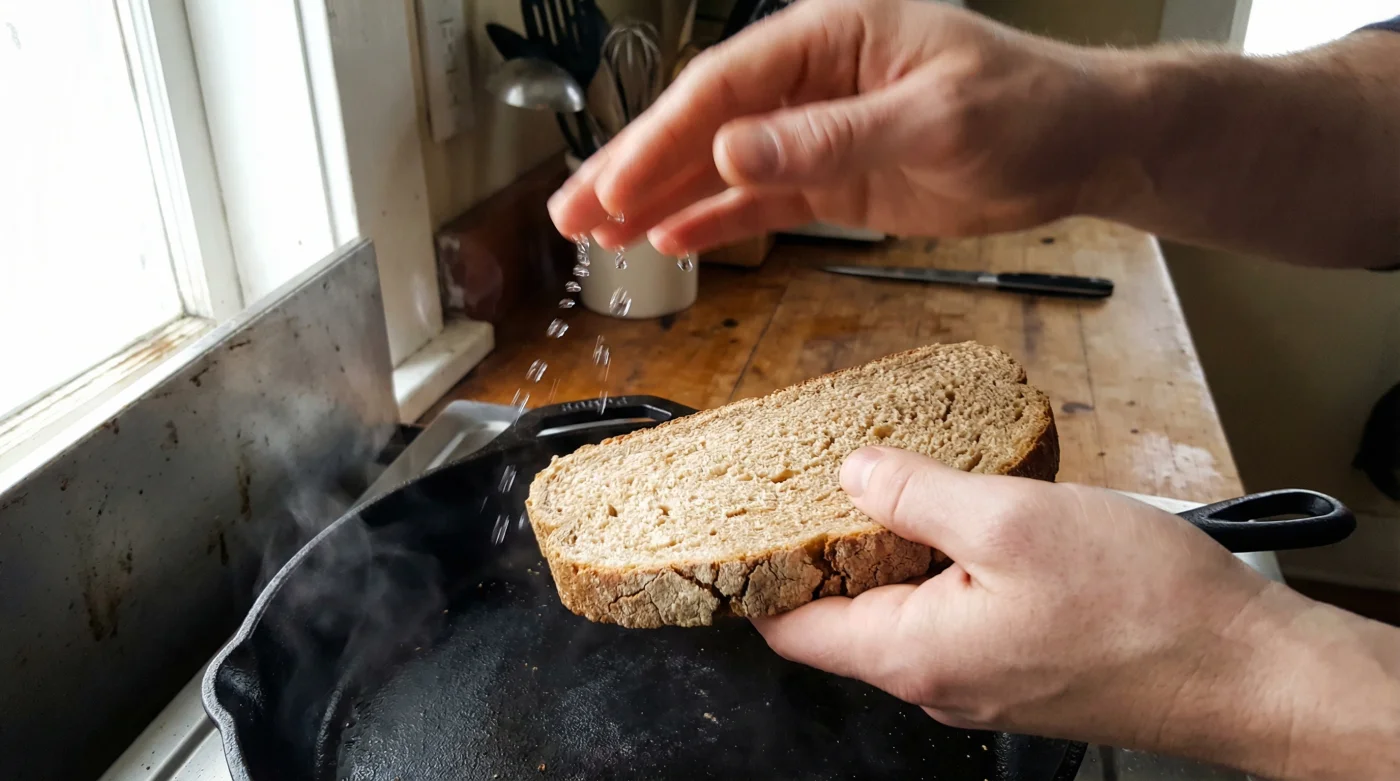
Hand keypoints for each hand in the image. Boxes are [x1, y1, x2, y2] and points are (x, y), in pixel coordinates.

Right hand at [548, 0, 1126, 253]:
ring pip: (720, 167)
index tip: (613, 182)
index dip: (659, 136)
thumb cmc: (1025, 105)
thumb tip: (736, 153)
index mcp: (829, 37)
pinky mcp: (833, 180)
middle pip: (703, 123)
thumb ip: (833, 138)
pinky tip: (669, 241)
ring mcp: (816, 133)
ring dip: (659, 200)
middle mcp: (810, 80)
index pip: (723, 85)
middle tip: (572, 213)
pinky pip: (759, 202)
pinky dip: (714, 222)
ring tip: (599, 236)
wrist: (1079, 146)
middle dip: (635, 168)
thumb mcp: (934, 118)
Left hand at [751, 446, 1399, 780]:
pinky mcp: (1022, 666)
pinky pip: (955, 616)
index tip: (743, 523)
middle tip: (824, 479)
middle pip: (842, 617)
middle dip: (826, 550)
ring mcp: (980, 679)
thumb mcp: (1010, 520)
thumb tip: (854, 472)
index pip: (790, 630)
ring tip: (898, 486)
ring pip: (902, 611)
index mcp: (912, 654)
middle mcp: (936, 681)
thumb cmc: (1141, 609)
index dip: (758, 574)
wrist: (1246, 669)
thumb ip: (916, 493)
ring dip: (893, 552)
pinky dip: (944, 568)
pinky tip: (970, 521)